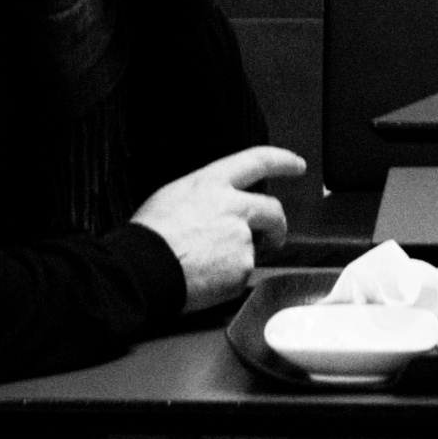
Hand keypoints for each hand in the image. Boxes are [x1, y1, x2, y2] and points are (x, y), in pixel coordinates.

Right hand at [130, 145, 306, 312]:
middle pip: (273, 209)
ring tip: (209, 264)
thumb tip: (216, 206)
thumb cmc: (148, 236)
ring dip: (242, 255)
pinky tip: (206, 277)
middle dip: (278, 225)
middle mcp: (233, 206)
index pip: (257, 161)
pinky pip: (242, 272)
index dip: (282, 160)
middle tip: (274, 237)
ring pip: (255, 246)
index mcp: (212, 183)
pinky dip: (229, 278)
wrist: (140, 270)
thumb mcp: (173, 197)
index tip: (297, 165)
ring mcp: (241, 237)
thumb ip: (205, 197)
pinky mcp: (242, 267)